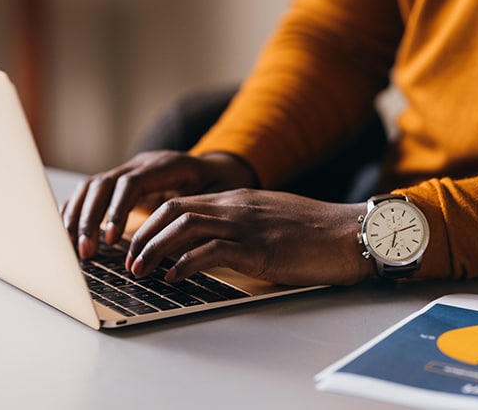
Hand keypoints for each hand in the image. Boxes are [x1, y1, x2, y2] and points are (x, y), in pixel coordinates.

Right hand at [61, 150, 256, 258]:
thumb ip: (196, 214)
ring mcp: (127, 170)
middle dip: (90, 219)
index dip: (116, 211)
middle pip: (102, 184)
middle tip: (86, 252)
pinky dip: (76, 212)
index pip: (130, 184)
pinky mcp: (118, 182)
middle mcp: (140, 164)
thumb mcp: (216, 196)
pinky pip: (89, 193)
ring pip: (91, 187)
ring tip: (75, 249)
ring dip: (78, 218)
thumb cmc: (218, 186)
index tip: (110, 240)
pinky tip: (69, 235)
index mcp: (165, 165)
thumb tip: (178, 243)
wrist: (217, 168)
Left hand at [125, 189, 375, 285]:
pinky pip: (211, 251)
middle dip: (143, 235)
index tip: (135, 243)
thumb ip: (241, 223)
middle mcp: (235, 207)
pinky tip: (174, 278)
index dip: (151, 223)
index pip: (180, 203)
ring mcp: (246, 225)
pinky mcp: (258, 248)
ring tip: (141, 270)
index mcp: (236, 199)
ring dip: (155, 249)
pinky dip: (185, 264)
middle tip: (128, 259)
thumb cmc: (314, 232)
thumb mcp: (269, 218)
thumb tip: (213, 241)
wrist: (349, 233)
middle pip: (173, 210)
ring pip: (184, 227)